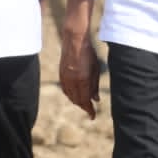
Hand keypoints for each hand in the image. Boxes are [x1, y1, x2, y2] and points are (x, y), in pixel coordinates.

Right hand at [59, 5, 99, 119]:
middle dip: (84, 107)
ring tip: (84, 104)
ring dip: (77, 102)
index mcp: (81, 79)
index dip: (89, 110)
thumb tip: (95, 100)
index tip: (93, 116)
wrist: (74, 40)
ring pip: (70, 96)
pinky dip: (71, 95)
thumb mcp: (96, 69)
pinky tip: (75, 95)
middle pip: (77, 100)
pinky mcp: (61, 74)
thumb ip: (94, 86)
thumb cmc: (88, 53)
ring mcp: (64, 78)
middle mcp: (71, 81)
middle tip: (90, 110)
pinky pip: (65, 90)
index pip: (85, 101)